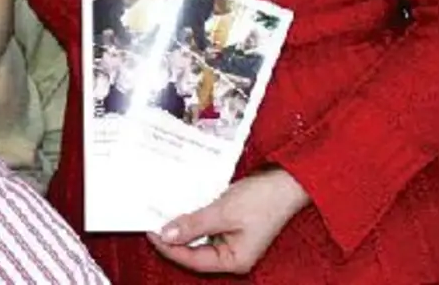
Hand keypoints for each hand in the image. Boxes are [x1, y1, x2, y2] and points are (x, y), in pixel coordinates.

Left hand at [146, 168, 310, 274]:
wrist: (287, 179)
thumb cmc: (263, 199)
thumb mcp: (223, 212)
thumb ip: (194, 225)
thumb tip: (167, 234)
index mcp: (234, 260)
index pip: (193, 260)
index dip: (169, 248)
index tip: (150, 230)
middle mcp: (233, 254)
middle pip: (194, 251)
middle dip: (173, 237)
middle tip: (151, 220)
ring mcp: (232, 239)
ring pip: (198, 237)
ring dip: (182, 225)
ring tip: (161, 212)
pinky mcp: (231, 224)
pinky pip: (206, 224)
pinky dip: (193, 216)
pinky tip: (180, 205)